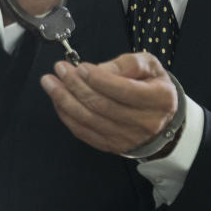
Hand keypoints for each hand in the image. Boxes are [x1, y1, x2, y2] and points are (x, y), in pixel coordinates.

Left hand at [39, 52, 178, 155]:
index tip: (81, 67)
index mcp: (159, 98)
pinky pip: (84, 132)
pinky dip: (67, 116)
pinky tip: (58, 101)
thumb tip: (98, 70)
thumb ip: (126, 64)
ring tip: (50, 83)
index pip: (124, 90)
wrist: (160, 118)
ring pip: (89, 120)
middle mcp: (145, 122)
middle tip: (60, 69)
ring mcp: (127, 138)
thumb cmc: (152, 85)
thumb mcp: (149, 66)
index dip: (99, 79)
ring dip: (65, 100)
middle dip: (76, 86)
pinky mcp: (112, 146)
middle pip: (102, 106)